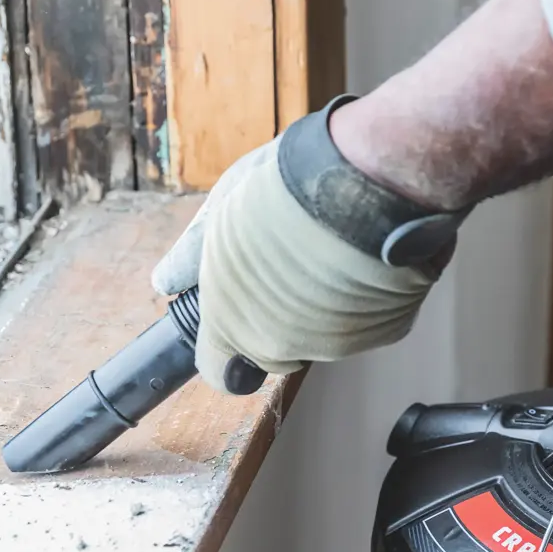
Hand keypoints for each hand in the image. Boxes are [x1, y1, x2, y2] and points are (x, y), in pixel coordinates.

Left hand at [150, 123, 451, 392]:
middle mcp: (284, 346)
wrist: (365, 180)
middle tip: (285, 263)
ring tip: (329, 250)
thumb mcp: (220, 210)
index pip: (217, 371)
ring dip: (321, 306)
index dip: (223, 344)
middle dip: (275, 317)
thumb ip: (191, 256)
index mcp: (233, 322)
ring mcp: (338, 343)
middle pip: (273, 351)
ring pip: (323, 336)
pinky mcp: (386, 331)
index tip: (231, 318)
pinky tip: (363, 256)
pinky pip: (367, 322)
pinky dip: (363, 298)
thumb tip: (166, 281)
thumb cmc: (285, 189)